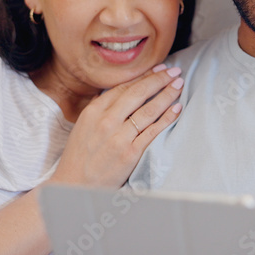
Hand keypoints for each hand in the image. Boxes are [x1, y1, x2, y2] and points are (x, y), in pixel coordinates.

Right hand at [49, 64, 182, 187]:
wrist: (75, 186)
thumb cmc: (79, 157)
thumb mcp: (83, 126)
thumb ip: (99, 109)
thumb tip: (114, 92)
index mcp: (93, 112)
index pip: (123, 87)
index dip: (143, 76)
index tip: (157, 68)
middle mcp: (106, 121)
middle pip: (138, 93)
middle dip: (159, 79)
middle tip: (174, 71)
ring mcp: (119, 138)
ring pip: (148, 110)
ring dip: (166, 95)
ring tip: (179, 85)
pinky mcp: (130, 154)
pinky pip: (152, 132)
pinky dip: (167, 118)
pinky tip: (177, 109)